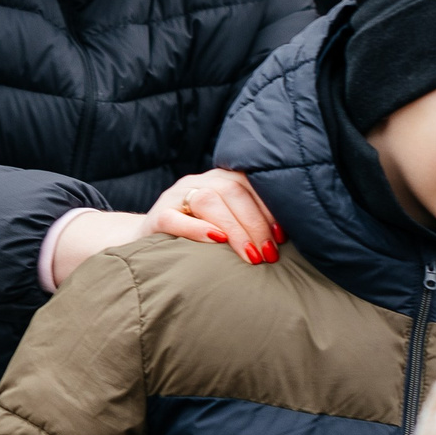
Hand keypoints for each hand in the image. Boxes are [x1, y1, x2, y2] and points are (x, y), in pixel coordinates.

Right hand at [149, 168, 278, 263]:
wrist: (150, 243)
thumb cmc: (200, 238)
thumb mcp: (227, 225)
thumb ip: (250, 223)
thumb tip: (285, 239)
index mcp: (220, 179)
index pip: (249, 184)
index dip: (268, 209)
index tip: (282, 236)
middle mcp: (198, 181)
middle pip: (231, 191)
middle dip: (255, 224)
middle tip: (269, 254)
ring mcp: (175, 197)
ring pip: (207, 201)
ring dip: (234, 229)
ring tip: (251, 255)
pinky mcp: (157, 217)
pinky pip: (175, 218)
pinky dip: (197, 229)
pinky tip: (217, 241)